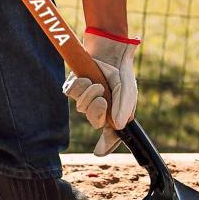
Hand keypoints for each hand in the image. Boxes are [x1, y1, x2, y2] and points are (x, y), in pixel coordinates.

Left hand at [63, 28, 139, 155]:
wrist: (111, 48)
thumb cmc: (121, 70)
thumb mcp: (128, 90)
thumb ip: (124, 108)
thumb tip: (118, 127)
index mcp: (115, 112)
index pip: (110, 133)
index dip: (106, 144)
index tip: (99, 152)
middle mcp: (100, 107)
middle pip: (93, 120)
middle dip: (96, 112)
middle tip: (103, 99)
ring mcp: (86, 96)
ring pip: (81, 106)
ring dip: (89, 95)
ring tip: (98, 83)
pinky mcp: (75, 85)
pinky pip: (71, 93)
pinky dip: (79, 87)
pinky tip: (87, 79)